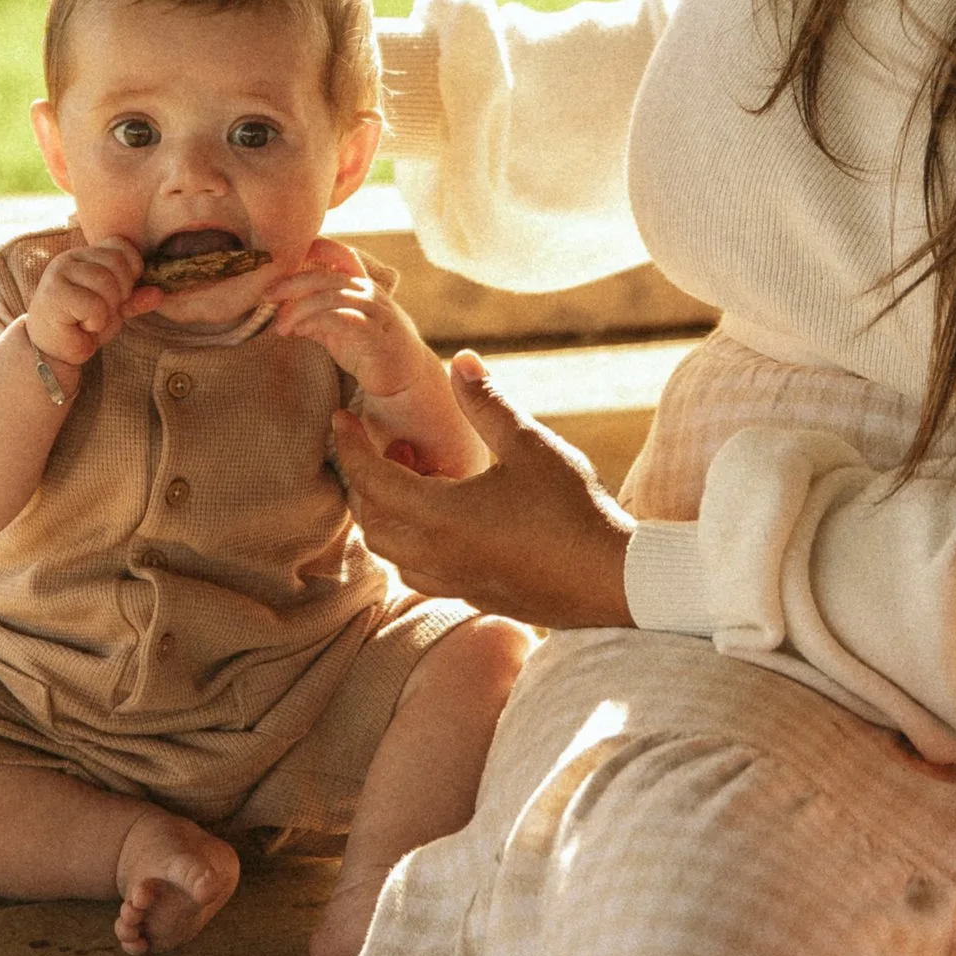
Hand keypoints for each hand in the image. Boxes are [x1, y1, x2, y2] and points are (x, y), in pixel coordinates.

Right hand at [26, 233, 157, 371]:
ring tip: (92, 320)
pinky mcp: (54, 294)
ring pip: (106, 283)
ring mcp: (59, 273)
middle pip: (116, 263)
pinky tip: (81, 327)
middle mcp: (70, 258)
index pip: (121, 244)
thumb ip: (134, 298)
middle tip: (105, 312)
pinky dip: (95, 322)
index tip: (123, 293)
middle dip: (121, 293)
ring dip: (107, 310)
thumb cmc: (81, 326)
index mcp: (85, 255)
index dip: (131, 269)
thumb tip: (159, 293)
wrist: (52, 352)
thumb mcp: (114, 309)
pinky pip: (93, 305)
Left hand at [267, 238, 435, 401]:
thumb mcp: (339, 330)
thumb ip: (316, 317)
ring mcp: (375, 311)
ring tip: (280, 326)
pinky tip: (301, 331)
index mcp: (360, 286)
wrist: (405, 378)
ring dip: (299, 309)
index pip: (340, 254)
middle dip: (290, 284)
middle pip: (325, 276)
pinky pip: (341, 319)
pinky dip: (316, 322)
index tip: (283, 255)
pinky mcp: (375, 334)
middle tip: (266, 295)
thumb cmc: (370, 350)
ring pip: (330, 297)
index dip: (315, 247)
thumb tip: (285, 312)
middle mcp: (369, 292)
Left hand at [328, 353, 634, 629]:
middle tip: (390, 447)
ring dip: (389, 517)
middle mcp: (437, 555)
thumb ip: (487, 403)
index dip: (350, 445)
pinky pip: (422, 572)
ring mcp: (455, 582)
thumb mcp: (529, 444)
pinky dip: (414, 543)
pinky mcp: (475, 596)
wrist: (614, 579)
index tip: (341, 418)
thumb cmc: (572, 508)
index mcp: (441, 516)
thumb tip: (460, 359)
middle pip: (372, 522)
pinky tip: (447, 519)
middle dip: (365, 483)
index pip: (371, 480)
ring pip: (394, 553)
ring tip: (420, 479)